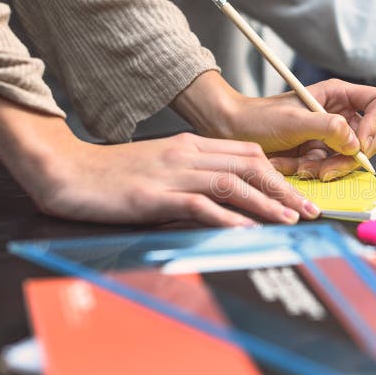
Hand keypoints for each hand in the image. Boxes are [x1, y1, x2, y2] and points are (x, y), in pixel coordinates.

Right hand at [32, 133, 319, 225]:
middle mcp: (187, 154)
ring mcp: (171, 173)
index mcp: (190, 145)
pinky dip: (225, 217)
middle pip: (249, 165)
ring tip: (289, 220)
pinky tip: (245, 229)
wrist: (66, 171)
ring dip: (264, 202)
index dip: (279, 174)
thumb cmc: (113, 175)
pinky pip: (198, 204)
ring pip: (231, 183)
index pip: (248, 154)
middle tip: (308, 212)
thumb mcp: (161, 167)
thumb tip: (229, 200)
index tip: (298, 196)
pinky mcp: (153, 195)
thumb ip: (194, 177)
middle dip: (284, 189)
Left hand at [173, 73, 375, 180]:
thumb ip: (328, 128)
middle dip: (348, 157)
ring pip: (351, 160)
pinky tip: (292, 168)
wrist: (232, 133)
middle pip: (369, 139)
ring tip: (300, 168)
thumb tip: (355, 143)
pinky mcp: (320, 156)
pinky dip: (313, 173)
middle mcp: (339, 115)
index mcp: (338, 95)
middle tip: (326, 167)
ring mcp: (331, 137)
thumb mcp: (294, 120)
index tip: (358, 141)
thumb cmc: (257, 118)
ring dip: (327, 168)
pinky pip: (331, 170)